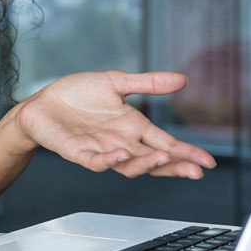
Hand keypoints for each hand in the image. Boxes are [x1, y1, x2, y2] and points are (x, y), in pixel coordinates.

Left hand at [13, 71, 215, 178]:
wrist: (42, 103)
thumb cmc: (77, 94)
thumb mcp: (116, 82)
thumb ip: (148, 83)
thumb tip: (182, 79)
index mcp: (133, 127)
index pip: (166, 144)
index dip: (186, 153)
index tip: (207, 162)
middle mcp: (122, 143)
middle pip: (154, 161)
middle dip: (175, 166)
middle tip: (196, 170)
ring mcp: (102, 151)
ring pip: (130, 166)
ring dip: (146, 163)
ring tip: (163, 158)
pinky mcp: (80, 153)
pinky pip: (98, 162)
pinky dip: (110, 160)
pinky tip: (121, 154)